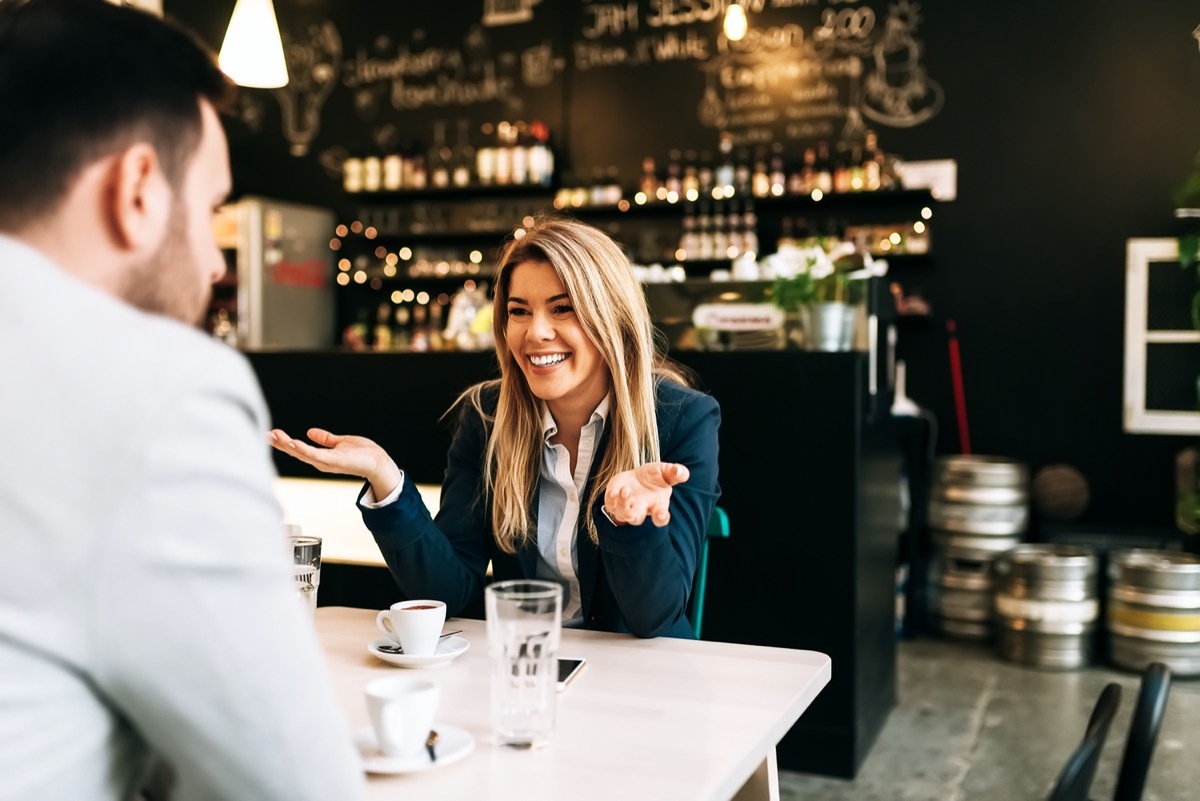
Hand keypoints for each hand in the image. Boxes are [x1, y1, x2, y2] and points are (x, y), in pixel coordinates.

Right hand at [269, 428, 401, 498]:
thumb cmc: (363, 453)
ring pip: (302, 454)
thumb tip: (310, 432)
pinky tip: (293, 443)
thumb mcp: (340, 443)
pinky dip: (303, 450)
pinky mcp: (334, 461)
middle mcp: (320, 461)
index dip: (285, 442)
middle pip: (296, 452)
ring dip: (288, 445)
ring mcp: (326, 463)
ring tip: (275, 437)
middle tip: (266, 435)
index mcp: (321, 456)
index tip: (272, 434)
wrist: (378, 461)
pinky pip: (315, 455)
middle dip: (280, 444)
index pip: (298, 449)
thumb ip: (326, 439)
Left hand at [603, 462, 689, 526]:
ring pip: (621, 513)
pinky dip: (610, 499)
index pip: (661, 518)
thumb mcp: (666, 472)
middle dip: (634, 516)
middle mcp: (641, 509)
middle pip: (637, 519)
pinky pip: (610, 505)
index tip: (662, 514)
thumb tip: (681, 472)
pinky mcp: (614, 501)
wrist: (637, 476)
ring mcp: (626, 507)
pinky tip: (613, 491)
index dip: (661, 518)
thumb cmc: (654, 478)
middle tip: (631, 513)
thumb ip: (676, 473)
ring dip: (623, 504)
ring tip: (626, 490)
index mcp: (657, 505)